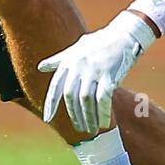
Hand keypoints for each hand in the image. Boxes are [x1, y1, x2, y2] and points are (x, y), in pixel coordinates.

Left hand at [38, 12, 157, 132]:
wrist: (124, 34)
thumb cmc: (99, 43)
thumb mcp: (76, 49)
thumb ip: (59, 60)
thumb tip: (40, 67)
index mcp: (69, 61)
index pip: (56, 86)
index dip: (50, 103)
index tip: (47, 118)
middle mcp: (79, 66)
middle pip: (71, 96)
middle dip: (75, 115)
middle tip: (79, 129)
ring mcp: (94, 70)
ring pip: (87, 100)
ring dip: (89, 117)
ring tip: (92, 130)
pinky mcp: (110, 74)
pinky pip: (104, 99)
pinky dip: (104, 113)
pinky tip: (105, 123)